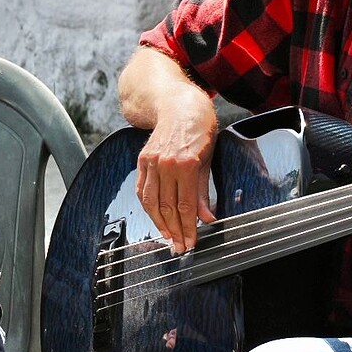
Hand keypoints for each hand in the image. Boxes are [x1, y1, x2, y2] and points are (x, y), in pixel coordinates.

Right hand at [135, 94, 218, 253]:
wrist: (179, 104)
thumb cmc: (200, 128)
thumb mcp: (209, 158)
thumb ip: (204, 191)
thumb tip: (207, 218)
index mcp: (187, 163)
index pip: (185, 206)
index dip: (188, 228)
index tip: (191, 242)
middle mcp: (166, 163)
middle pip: (168, 207)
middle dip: (174, 231)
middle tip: (180, 247)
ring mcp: (152, 161)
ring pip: (152, 202)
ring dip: (159, 223)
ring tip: (168, 237)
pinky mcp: (142, 160)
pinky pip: (142, 189)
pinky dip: (147, 206)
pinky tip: (155, 217)